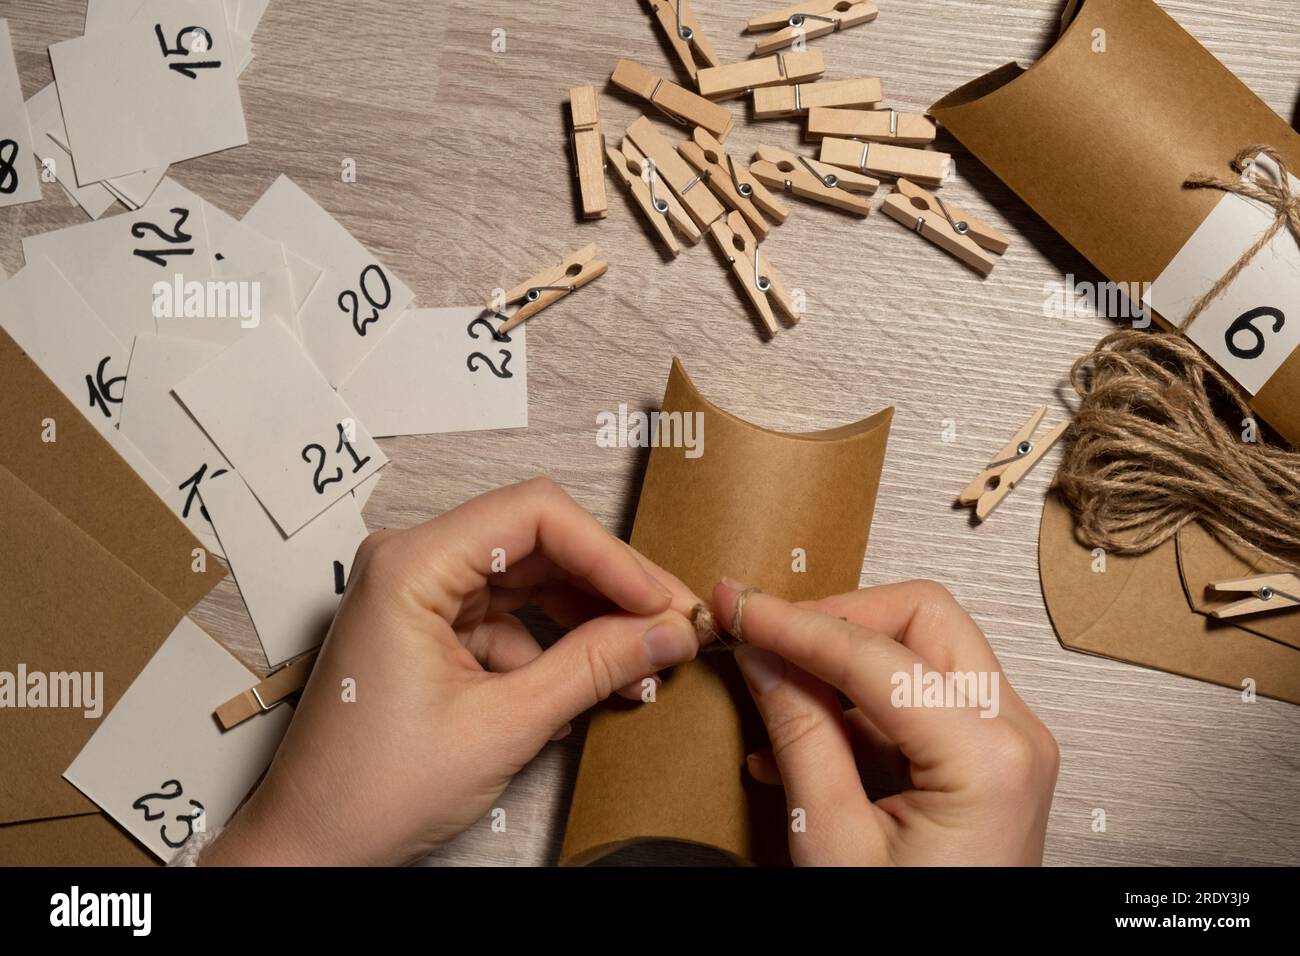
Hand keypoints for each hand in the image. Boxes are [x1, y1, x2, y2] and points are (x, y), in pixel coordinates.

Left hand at [203, 478, 702, 865]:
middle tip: (668, 622)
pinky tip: (584, 688)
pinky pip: (508, 618)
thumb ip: (594, 667)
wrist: (311, 847)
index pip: (536, 516)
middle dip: (607, 584)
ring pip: (528, 581)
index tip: (658, 599)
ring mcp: (419, 596)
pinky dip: (551, 649)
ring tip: (639, 658)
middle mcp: (411, 564)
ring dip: (586, 618)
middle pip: (537, 542)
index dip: (609, 553)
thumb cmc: (371, 789)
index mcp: (412, 566)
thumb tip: (665, 630)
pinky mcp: (429, 630)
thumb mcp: (504, 725)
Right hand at [716, 579, 1058, 865]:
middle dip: (836, 617)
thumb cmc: (910, 939)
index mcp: (986, 758)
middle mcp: (1014, 735)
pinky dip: (859, 697)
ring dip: (844, 655)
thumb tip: (763, 656)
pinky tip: (802, 733)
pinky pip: (923, 691)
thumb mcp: (833, 845)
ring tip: (775, 687)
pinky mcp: (990, 756)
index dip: (792, 623)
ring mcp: (1008, 743)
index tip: (737, 607)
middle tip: (767, 633)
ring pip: (924, 644)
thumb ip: (798, 736)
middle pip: (921, 617)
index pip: (873, 652)